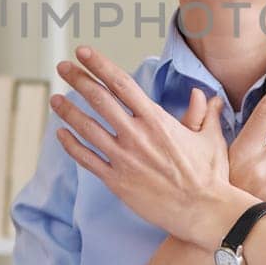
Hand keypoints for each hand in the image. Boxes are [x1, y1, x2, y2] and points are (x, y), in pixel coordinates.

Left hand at [50, 45, 254, 249]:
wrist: (204, 212)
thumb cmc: (211, 176)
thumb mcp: (211, 138)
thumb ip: (204, 113)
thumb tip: (204, 95)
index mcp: (157, 120)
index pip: (121, 84)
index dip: (99, 65)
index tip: (83, 52)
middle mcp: (136, 135)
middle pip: (99, 99)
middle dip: (78, 80)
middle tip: (63, 67)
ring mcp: (124, 158)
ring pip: (87, 128)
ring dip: (68, 111)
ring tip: (55, 99)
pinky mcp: (117, 181)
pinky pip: (87, 159)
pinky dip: (71, 145)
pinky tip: (61, 134)